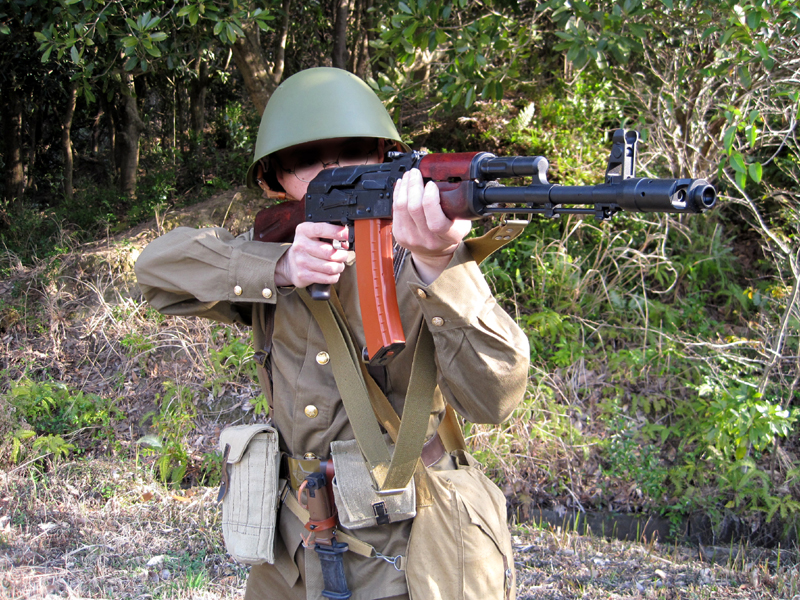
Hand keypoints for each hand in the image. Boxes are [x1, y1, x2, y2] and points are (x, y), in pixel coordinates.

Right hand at [275, 222, 349, 287]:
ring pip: (330, 267)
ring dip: (339, 267)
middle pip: (329, 252)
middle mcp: (300, 245)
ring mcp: (301, 261)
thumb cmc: (308, 248)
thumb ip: (329, 234)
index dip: (336, 232)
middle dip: (342, 255)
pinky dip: (334, 276)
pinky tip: (332, 273)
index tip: (346, 235)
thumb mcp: (314, 235)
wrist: (289, 264)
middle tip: (342, 255)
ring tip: (338, 265)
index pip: (321, 229)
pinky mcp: (303, 275)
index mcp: (304, 231)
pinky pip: (327, 278)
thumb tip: (346, 241)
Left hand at [393, 168, 471, 282]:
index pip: (436, 221)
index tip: (431, 184)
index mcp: (448, 236)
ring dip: (405, 187)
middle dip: (414, 185)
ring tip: (409, 175)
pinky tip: (402, 185)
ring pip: (402, 207)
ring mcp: (412, 238)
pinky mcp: (399, 235)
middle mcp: (428, 240)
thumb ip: (456, 207)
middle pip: (414, 209)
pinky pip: (395, 210)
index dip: (431, 199)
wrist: (435, 253)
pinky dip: (398, 194)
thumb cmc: (450, 232)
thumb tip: (447, 183)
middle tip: (416, 172)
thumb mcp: (462, 222)